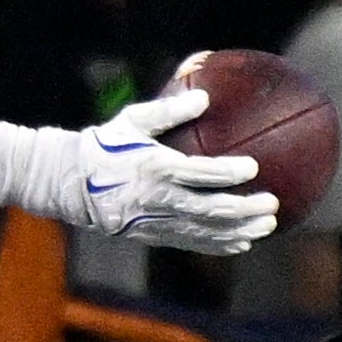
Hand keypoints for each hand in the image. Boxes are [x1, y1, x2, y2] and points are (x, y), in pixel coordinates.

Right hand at [70, 85, 276, 256]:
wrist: (70, 182)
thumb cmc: (106, 144)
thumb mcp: (132, 120)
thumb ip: (169, 110)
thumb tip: (205, 97)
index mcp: (156, 167)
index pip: (201, 173)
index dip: (229, 172)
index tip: (254, 167)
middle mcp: (159, 198)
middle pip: (211, 209)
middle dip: (245, 209)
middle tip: (272, 204)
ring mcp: (156, 220)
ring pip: (205, 231)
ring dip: (239, 231)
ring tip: (267, 226)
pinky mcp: (152, 235)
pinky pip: (191, 242)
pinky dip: (218, 244)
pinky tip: (240, 243)